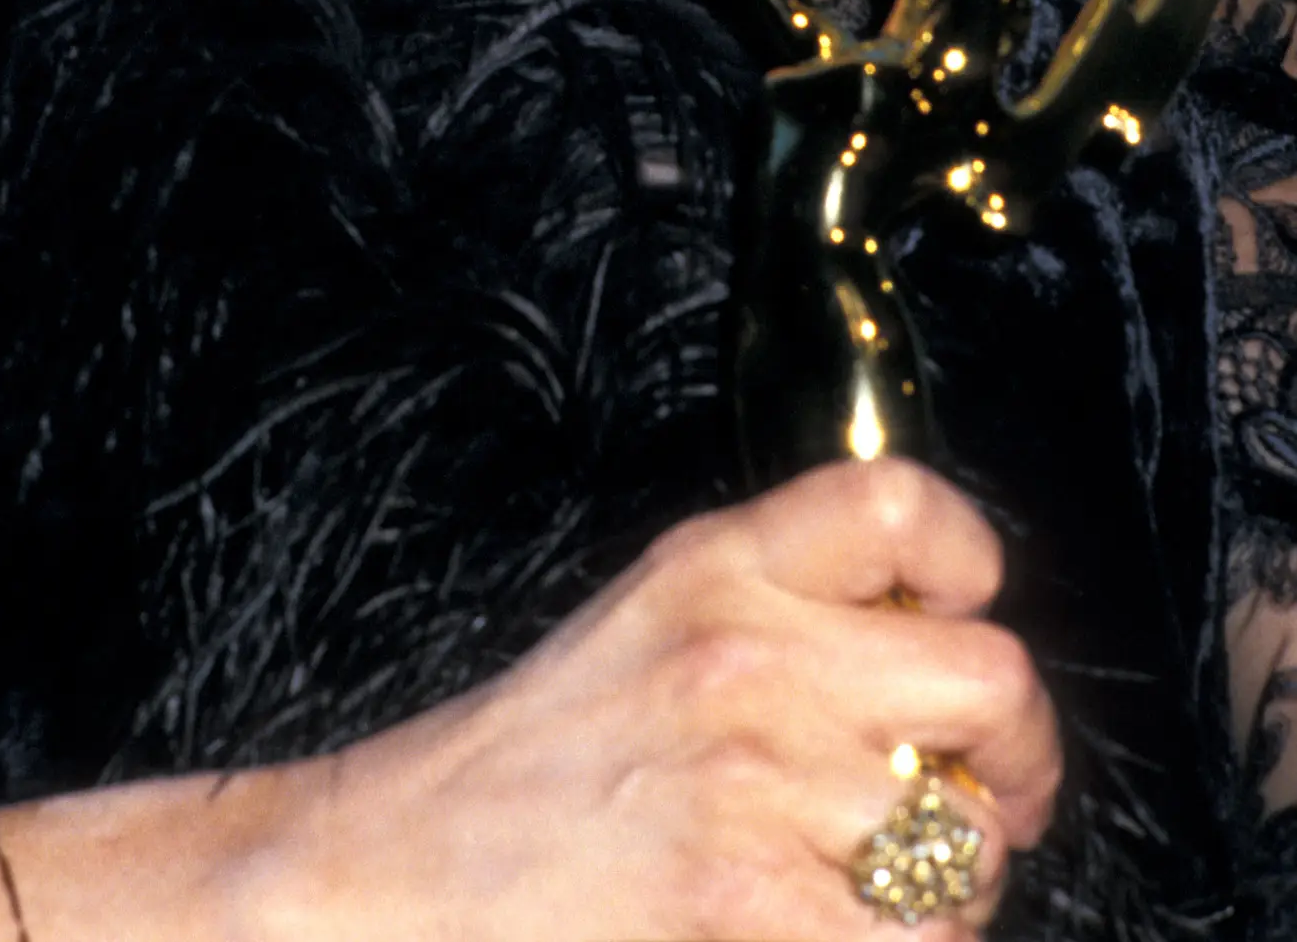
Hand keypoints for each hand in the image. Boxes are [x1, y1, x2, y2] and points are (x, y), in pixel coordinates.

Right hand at [0, 459, 1059, 940]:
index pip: (903, 506)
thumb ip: (773, 611)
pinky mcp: (757, 915)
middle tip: (984, 794)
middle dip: (1011, 755)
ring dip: (949, 882)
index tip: (968, 614)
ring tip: (873, 891)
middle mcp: (747, 657)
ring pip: (968, 840)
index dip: (970, 562)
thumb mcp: (641, 629)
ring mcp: (757, 790)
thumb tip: (926, 646)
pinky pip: (919, 941)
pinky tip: (824, 932)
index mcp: (714, 567)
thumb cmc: (517, 777)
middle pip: (988, 677)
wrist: (393, 877)